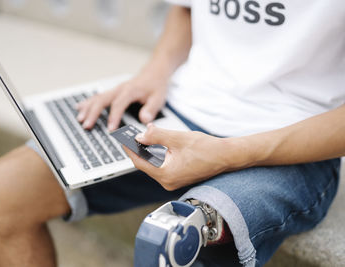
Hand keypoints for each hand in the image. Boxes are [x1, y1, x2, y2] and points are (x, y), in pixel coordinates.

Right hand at [76, 72, 168, 130]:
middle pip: (102, 100)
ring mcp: (115, 90)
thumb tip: (144, 120)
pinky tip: (79, 108)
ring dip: (88, 108)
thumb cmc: (156, 85)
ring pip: (97, 98)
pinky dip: (88, 103)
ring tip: (80, 119)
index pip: (119, 104)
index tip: (110, 129)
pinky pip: (98, 97)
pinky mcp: (113, 92)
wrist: (154, 73)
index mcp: (130, 91)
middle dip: (93, 113)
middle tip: (87, 125)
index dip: (113, 116)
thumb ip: (151, 109)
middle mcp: (120, 89)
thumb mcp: (158, 98)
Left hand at [123, 124, 246, 190]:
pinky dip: (157, 156)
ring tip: (141, 138)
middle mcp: (168, 182)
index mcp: (166, 175)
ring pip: (154, 166)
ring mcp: (173, 181)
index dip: (130, 150)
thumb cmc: (206, 148)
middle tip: (131, 136)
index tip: (122, 140)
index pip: (140, 162)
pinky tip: (155, 145)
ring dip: (148, 152)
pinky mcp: (178, 178)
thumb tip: (140, 136)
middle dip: (139, 150)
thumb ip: (156, 136)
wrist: (226, 156)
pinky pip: (162, 167)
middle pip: (146, 165)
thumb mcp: (177, 138)